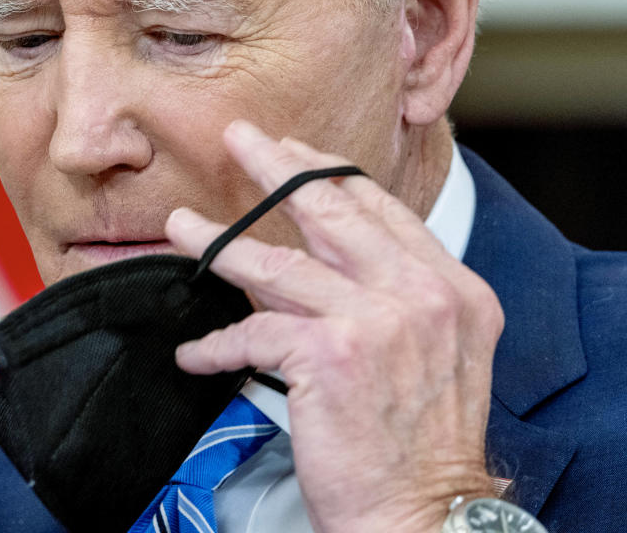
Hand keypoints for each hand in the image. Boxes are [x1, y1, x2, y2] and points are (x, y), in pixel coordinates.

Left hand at [166, 121, 501, 531]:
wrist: (423, 512)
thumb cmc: (420, 443)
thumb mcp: (429, 354)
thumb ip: (382, 298)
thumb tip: (310, 267)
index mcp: (451, 287)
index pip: (381, 211)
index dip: (330, 175)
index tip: (294, 152)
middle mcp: (420, 294)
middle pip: (333, 210)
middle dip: (279, 167)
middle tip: (241, 139)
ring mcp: (377, 321)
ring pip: (280, 265)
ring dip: (221, 242)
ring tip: (182, 226)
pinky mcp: (330, 356)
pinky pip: (254, 334)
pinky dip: (218, 345)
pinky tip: (196, 352)